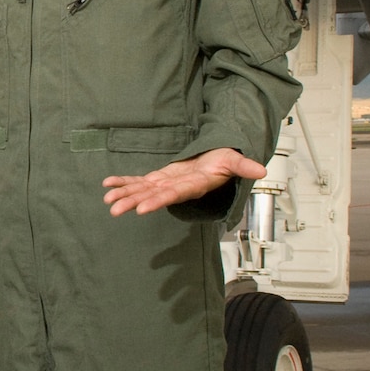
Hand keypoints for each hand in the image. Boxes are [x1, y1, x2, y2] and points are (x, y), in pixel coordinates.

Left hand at [102, 147, 265, 216]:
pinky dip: (124, 182)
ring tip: (107, 200)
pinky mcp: (159, 178)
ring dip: (124, 194)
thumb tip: (262, 170)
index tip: (142, 209)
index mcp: (192, 186)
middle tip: (114, 209)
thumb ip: (244, 166)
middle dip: (133, 202)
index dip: (157, 201)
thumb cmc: (224, 161)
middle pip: (152, 196)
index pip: (173, 195)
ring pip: (142, 191)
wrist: (215, 161)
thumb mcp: (234, 160)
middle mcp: (176, 188)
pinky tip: (108, 184)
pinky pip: (139, 182)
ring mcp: (166, 184)